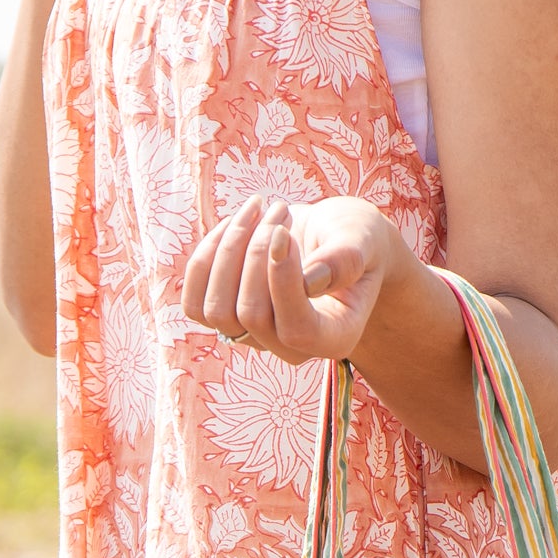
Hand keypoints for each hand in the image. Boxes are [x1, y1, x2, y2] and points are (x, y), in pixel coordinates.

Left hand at [180, 196, 402, 363]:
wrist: (333, 239)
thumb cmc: (354, 238)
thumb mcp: (362, 239)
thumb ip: (345, 259)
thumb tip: (310, 282)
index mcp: (335, 337)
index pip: (297, 329)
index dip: (282, 282)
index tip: (283, 233)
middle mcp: (292, 348)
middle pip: (251, 316)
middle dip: (256, 253)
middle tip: (280, 208)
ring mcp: (255, 337)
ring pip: (217, 311)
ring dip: (229, 251)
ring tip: (258, 211)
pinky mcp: (226, 318)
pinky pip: (195, 303)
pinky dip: (206, 259)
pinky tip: (233, 226)